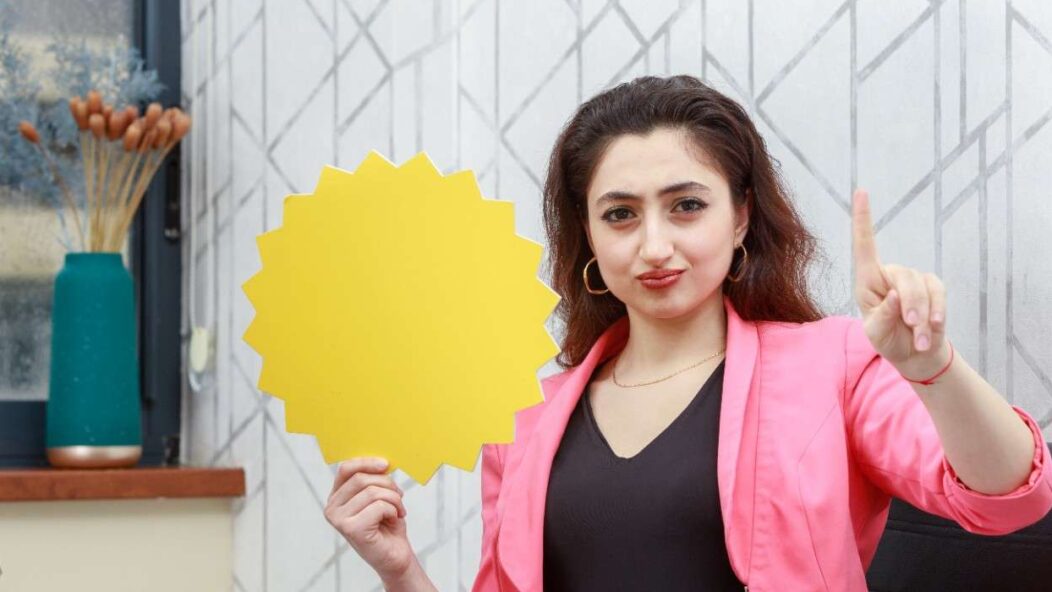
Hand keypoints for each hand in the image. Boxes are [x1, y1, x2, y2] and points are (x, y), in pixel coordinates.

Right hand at [324, 457, 415, 582]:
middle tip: (399, 496)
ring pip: (373, 491)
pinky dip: (394, 510)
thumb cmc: (388, 525)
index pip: (346, 469)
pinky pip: (380, 506)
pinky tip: (393, 520)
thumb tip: (381, 461)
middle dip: (387, 484)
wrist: (396, 556)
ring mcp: (339, 520)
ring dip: (394, 499)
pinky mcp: (352, 529)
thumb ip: (373, 480)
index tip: (386, 464)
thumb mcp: (379, 496)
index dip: (366, 462)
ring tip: (398, 510)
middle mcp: (332, 508)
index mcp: (336, 497)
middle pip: (361, 478)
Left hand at [852, 189, 949, 376]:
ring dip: (922, 316)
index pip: (864, 246)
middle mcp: (889, 274)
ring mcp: (912, 279)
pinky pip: (938, 293)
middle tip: (911, 327)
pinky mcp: (933, 287)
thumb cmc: (888, 340)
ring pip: (921, 287)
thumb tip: (895, 296)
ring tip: (919, 338)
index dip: (862, 219)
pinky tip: (935, 327)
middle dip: (909, 304)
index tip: (861, 191)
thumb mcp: (878, 333)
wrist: (914, 354)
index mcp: (867, 281)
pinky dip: (937, 312)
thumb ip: (884, 316)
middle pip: (902, 277)